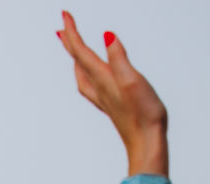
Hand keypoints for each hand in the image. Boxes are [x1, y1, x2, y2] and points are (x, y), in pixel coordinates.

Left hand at [57, 11, 167, 176]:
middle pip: (78, 62)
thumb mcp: (133, 80)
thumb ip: (119, 57)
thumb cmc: (143, 115)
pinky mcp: (112, 106)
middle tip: (62, 27)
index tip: (64, 14)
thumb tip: (107, 36)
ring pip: (82, 75)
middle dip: (70, 42)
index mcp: (103, 79)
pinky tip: (94, 76)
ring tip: (73, 49)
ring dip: (76, 59)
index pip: (81, 51)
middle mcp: (100, 88)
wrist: (147, 144)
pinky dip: (87, 75)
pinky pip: (92, 86)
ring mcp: (105, 98)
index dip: (72, 31)